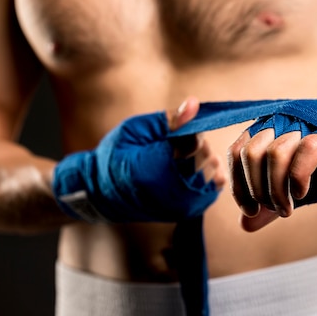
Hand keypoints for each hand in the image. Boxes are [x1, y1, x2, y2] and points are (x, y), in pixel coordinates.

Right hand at [52, 97, 223, 222]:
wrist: (102, 194)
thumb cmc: (116, 156)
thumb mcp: (136, 129)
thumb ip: (168, 118)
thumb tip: (195, 103)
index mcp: (152, 170)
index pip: (191, 143)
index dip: (186, 131)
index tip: (172, 132)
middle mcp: (171, 193)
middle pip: (204, 156)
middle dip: (195, 144)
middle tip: (174, 144)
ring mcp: (182, 206)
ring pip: (212, 171)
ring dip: (202, 158)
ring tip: (180, 157)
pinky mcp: (189, 211)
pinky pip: (214, 187)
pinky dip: (208, 173)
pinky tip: (191, 168)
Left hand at [229, 129, 316, 231]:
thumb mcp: (295, 188)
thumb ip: (269, 203)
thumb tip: (244, 225)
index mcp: (268, 130)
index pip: (236, 152)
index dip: (238, 185)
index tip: (250, 211)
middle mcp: (281, 121)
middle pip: (249, 153)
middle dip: (257, 190)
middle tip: (275, 210)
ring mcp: (303, 123)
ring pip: (273, 154)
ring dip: (277, 190)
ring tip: (288, 209)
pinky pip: (303, 153)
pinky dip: (298, 179)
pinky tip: (303, 193)